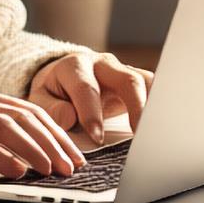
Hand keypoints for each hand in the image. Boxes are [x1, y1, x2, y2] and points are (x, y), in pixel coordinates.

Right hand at [0, 85, 87, 179]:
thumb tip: (24, 154)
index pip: (31, 112)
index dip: (56, 132)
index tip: (74, 153)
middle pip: (26, 118)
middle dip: (54, 143)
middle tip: (72, 166)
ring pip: (8, 128)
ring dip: (35, 149)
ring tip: (52, 169)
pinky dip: (2, 157)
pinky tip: (18, 170)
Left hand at [27, 51, 152, 143]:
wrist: (63, 78)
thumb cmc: (53, 93)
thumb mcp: (40, 100)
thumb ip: (51, 109)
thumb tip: (68, 118)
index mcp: (75, 66)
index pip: (87, 88)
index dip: (92, 114)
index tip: (96, 138)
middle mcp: (103, 64)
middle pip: (127, 80)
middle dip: (136, 107)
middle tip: (139, 135)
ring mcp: (123, 71)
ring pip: (147, 83)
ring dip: (154, 107)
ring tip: (158, 132)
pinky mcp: (136, 81)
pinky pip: (155, 90)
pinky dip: (160, 107)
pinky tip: (163, 127)